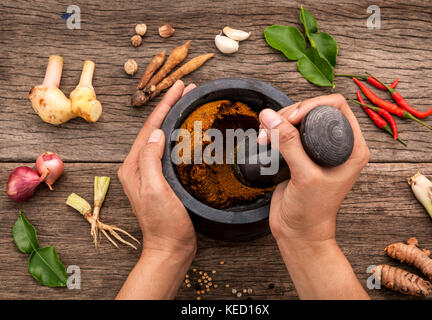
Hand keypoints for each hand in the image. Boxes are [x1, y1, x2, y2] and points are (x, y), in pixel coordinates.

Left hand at [118, 80, 196, 256]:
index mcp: (133, 166)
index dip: (165, 105)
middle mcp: (139, 166)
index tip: (180, 87)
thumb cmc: (164, 223)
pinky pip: (170, 149)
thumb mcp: (155, 189)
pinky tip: (189, 130)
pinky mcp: (163, 178)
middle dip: (170, 106)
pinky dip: (179, 135)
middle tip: (187, 88)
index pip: (149, 128)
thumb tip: (155, 132)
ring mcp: (151, 173)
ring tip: (189, 102)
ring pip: (162, 136)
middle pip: (155, 128)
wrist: (171, 247)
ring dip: (175, 117)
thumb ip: (150, 159)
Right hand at [259, 94, 369, 243]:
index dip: (311, 106)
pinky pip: (288, 132)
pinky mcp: (302, 155)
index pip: (336, 107)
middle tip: (273, 128)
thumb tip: (270, 116)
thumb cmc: (312, 211)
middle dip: (290, 114)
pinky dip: (275, 132)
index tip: (291, 118)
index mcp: (352, 147)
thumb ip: (288, 143)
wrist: (298, 232)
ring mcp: (318, 149)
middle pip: (314, 109)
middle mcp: (338, 145)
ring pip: (298, 119)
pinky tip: (264, 140)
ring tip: (264, 136)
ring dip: (279, 123)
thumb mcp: (303, 175)